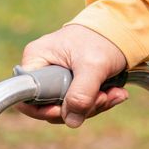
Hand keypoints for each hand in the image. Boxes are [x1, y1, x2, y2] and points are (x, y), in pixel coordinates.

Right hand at [15, 24, 129, 127]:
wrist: (122, 26)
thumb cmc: (103, 38)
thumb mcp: (93, 65)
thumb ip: (82, 93)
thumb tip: (71, 121)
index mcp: (36, 59)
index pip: (27, 97)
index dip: (44, 110)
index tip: (67, 110)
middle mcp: (42, 68)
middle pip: (50, 105)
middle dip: (80, 107)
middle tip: (103, 98)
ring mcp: (56, 76)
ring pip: (68, 106)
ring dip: (94, 105)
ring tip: (114, 94)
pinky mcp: (72, 82)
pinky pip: (80, 101)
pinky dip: (99, 101)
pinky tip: (116, 93)